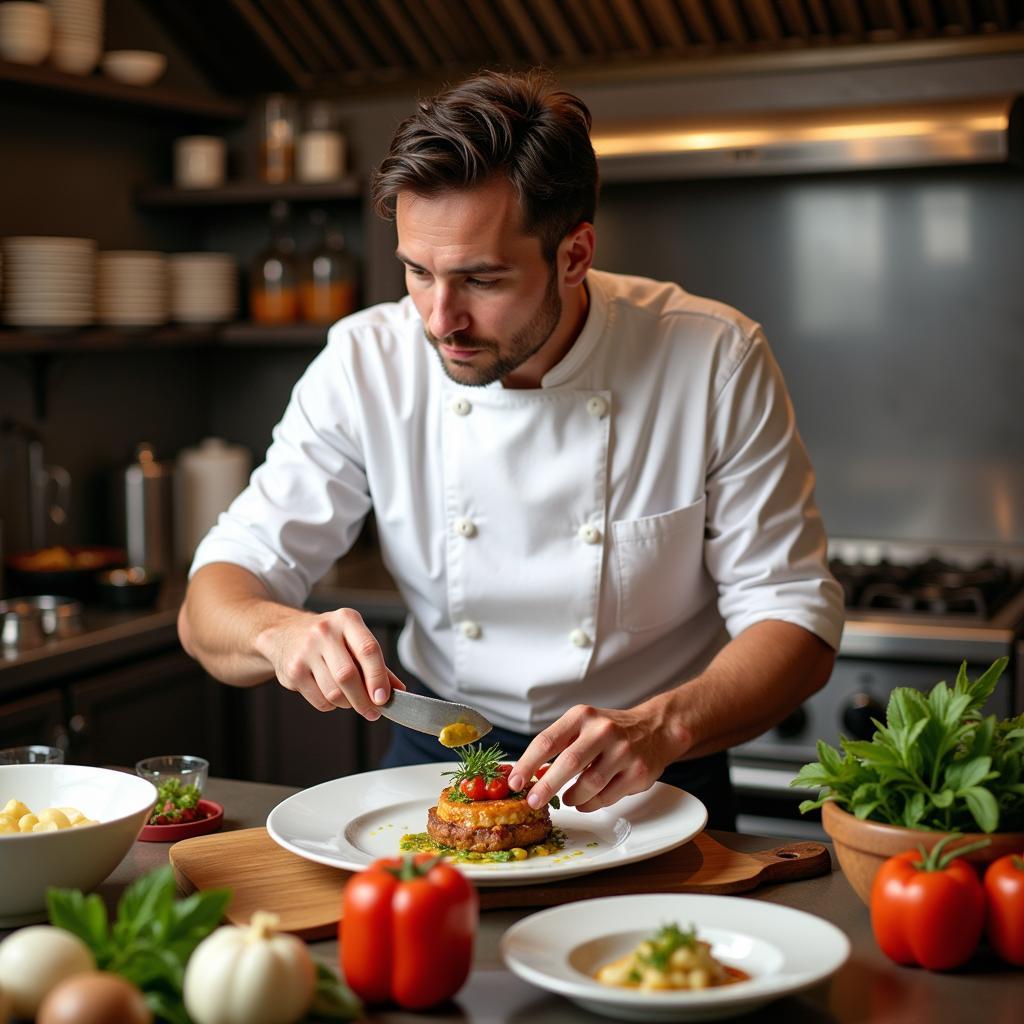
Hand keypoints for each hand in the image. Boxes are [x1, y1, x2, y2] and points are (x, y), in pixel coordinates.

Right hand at [255, 607, 405, 718]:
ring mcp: (305, 651)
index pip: (368, 649)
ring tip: (351, 700)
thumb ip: (377, 664)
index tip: (384, 698)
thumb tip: (399, 690)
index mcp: (347, 620)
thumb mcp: (353, 640)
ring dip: (348, 704)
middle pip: (348, 675)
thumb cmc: (328, 639)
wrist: (284, 633)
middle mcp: (324, 632)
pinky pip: (320, 700)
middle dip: (364, 700)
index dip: (378, 677)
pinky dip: (331, 705)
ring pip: (334, 692)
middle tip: (373, 712)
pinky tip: (331, 695)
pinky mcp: (292, 671)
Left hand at [508, 698, 684, 812]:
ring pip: (589, 784)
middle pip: (569, 762)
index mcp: (582, 716)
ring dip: (572, 797)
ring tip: (567, 799)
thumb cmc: (609, 730)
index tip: (515, 781)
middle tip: (533, 800)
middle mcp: (603, 730)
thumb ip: (558, 744)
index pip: (547, 740)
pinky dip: (591, 803)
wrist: (655, 728)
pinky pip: (607, 797)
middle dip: (546, 786)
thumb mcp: (583, 724)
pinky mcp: (638, 772)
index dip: (527, 763)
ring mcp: (623, 752)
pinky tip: (585, 801)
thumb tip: (527, 773)